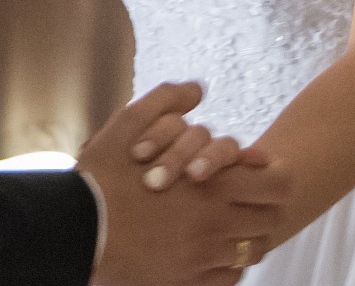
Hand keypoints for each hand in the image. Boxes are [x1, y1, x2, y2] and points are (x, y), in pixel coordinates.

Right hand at [78, 83, 289, 285]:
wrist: (77, 231)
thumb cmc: (103, 178)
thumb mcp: (127, 125)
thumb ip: (165, 101)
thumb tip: (197, 89)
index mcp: (213, 184)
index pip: (277, 185)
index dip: (274, 176)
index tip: (261, 173)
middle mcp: (217, 224)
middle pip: (270, 220)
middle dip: (262, 207)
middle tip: (247, 201)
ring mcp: (205, 257)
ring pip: (251, 250)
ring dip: (244, 236)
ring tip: (227, 227)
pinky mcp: (190, 281)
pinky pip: (230, 277)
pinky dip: (228, 264)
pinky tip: (211, 252)